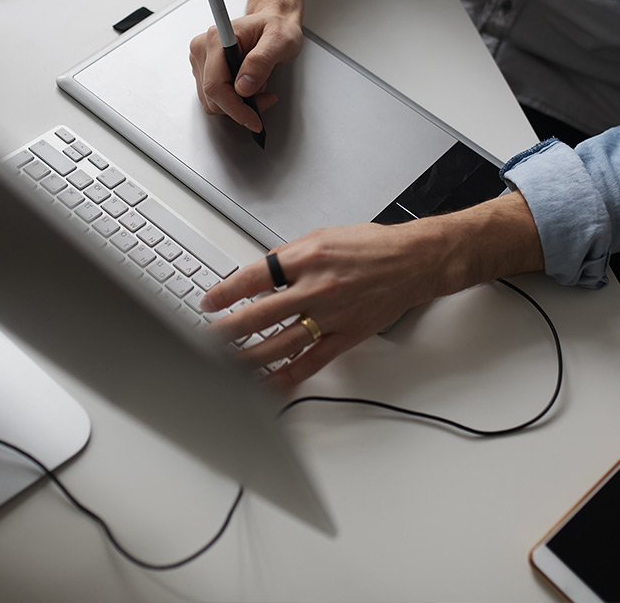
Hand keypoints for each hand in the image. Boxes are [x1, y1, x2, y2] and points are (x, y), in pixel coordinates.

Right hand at [188, 9, 302, 132]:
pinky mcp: (205, 71)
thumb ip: (261, 61)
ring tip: (259, 87)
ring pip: (213, 102)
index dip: (234, 108)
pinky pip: (215, 99)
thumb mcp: (280, 41)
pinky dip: (234, 102)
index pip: (216, 84)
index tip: (252, 119)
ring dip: (238, 105)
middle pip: (212, 97)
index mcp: (217, 38)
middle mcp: (203, 49)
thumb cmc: (276, 27)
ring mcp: (202, 61)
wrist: (271, 22)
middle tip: (266, 98)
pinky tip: (249, 88)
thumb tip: (243, 86)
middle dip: (241, 107)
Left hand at [200, 193, 544, 392]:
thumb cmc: (372, 247)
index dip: (226, 291)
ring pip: (280, 342)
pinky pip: (311, 361)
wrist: (414, 261)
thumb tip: (259, 274)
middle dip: (228, 329)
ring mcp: (331, 315)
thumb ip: (289, 256)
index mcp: (307, 257)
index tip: (209, 301)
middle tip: (205, 338)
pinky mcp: (346, 336)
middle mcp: (316, 287)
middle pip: (260, 314)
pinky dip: (286, 376)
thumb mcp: (323, 236)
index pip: (254, 277)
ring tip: (224, 365)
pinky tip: (266, 384)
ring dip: (249, 356)